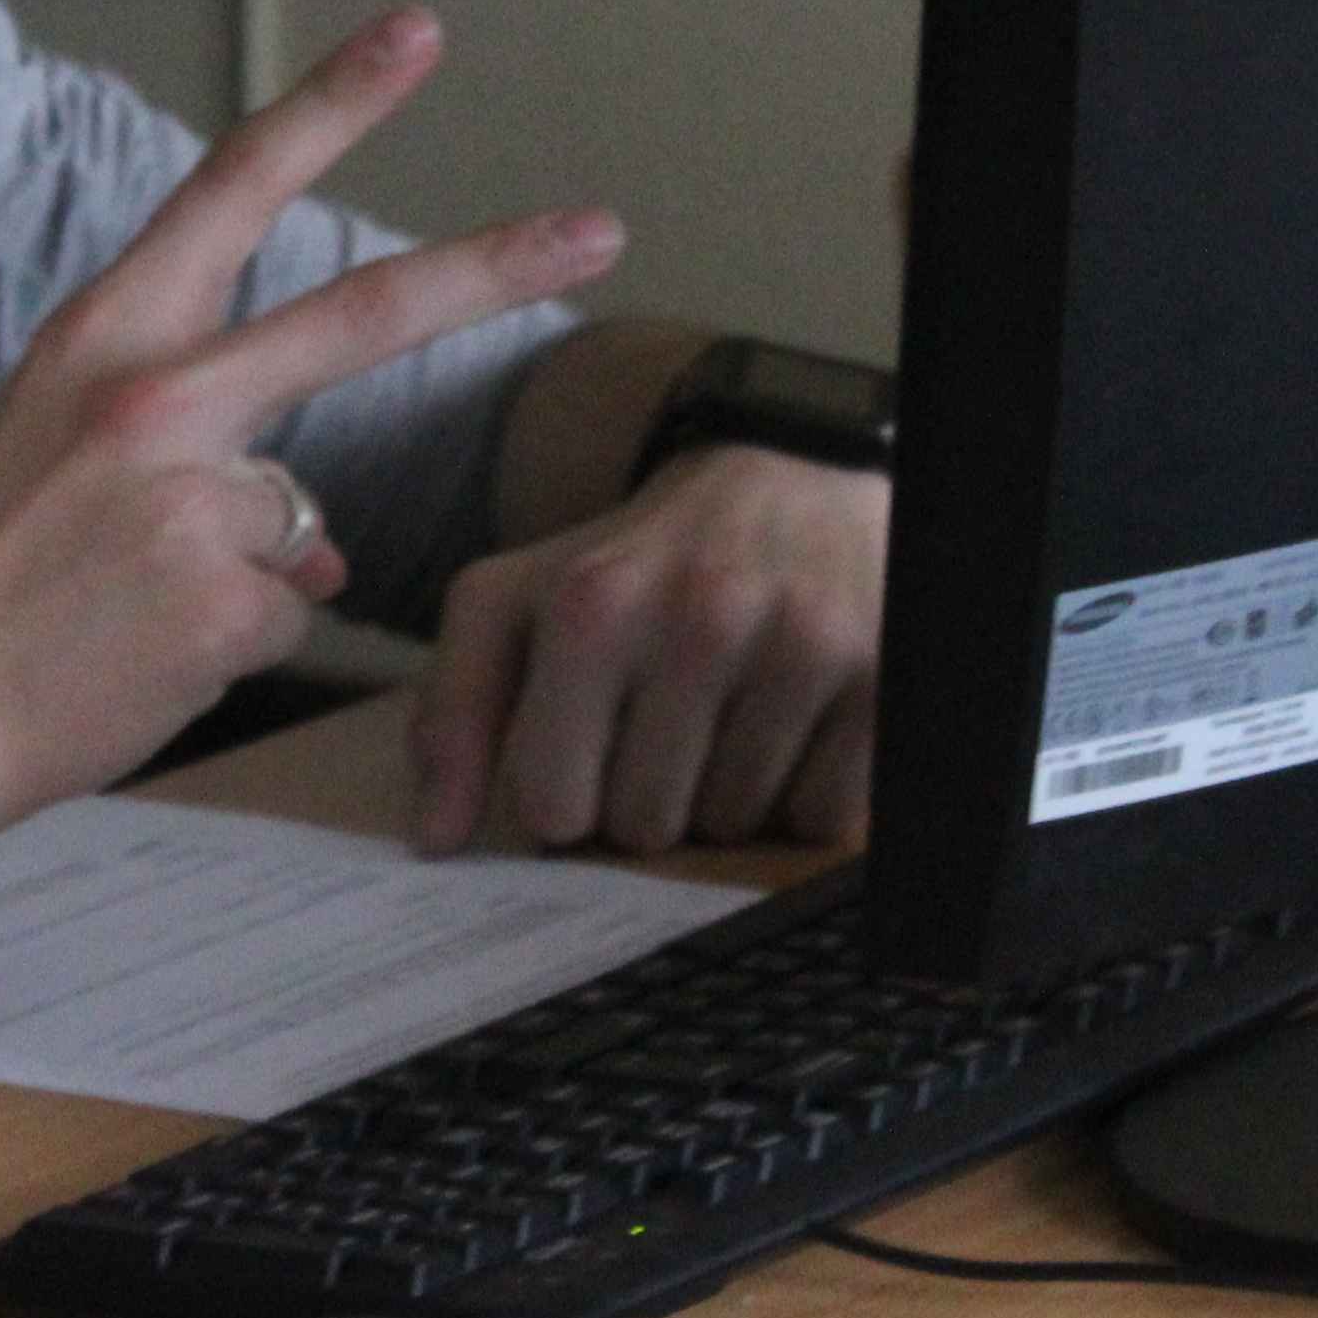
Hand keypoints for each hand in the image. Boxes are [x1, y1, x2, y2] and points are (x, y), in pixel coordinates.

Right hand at [0, 7, 624, 817]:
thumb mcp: (57, 461)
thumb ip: (189, 455)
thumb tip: (323, 533)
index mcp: (102, 334)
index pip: (233, 187)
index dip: (333, 102)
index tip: (417, 35)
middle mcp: (157, 395)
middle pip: (361, 313)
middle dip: (496, 266)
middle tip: (601, 228)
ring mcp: (198, 497)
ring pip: (302, 521)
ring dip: (241, 575)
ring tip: (116, 614)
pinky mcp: (228, 598)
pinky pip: (284, 612)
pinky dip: (227, 645)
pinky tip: (133, 658)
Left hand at [407, 441, 885, 854]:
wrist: (791, 478)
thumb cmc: (639, 561)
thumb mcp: (520, 600)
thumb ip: (454, 709)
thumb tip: (435, 839)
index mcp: (595, 602)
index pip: (556, 807)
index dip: (568, 795)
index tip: (587, 748)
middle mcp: (702, 616)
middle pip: (646, 826)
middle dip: (647, 795)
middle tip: (667, 720)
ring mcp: (803, 644)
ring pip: (734, 826)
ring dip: (724, 793)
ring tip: (730, 711)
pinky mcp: (882, 676)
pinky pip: (823, 818)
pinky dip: (804, 793)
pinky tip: (793, 720)